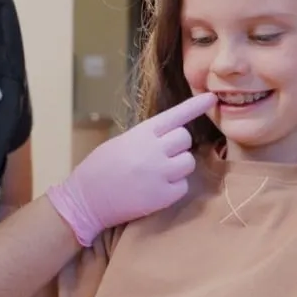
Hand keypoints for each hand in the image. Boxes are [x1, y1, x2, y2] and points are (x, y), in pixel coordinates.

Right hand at [46, 93, 216, 245]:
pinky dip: (173, 189)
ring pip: (188, 162)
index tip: (211, 98)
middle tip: (160, 156)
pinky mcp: (162, 196)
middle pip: (185, 139)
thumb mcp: (121, 143)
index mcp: (141, 134)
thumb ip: (146, 138)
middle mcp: (153, 150)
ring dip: (178, 167)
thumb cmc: (99, 168)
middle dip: (177, 146)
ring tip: (158, 174)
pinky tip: (155, 190)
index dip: (195, 106)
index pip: (175, 115)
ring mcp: (159, 173)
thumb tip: (170, 136)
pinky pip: (183, 187)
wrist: (85, 199)